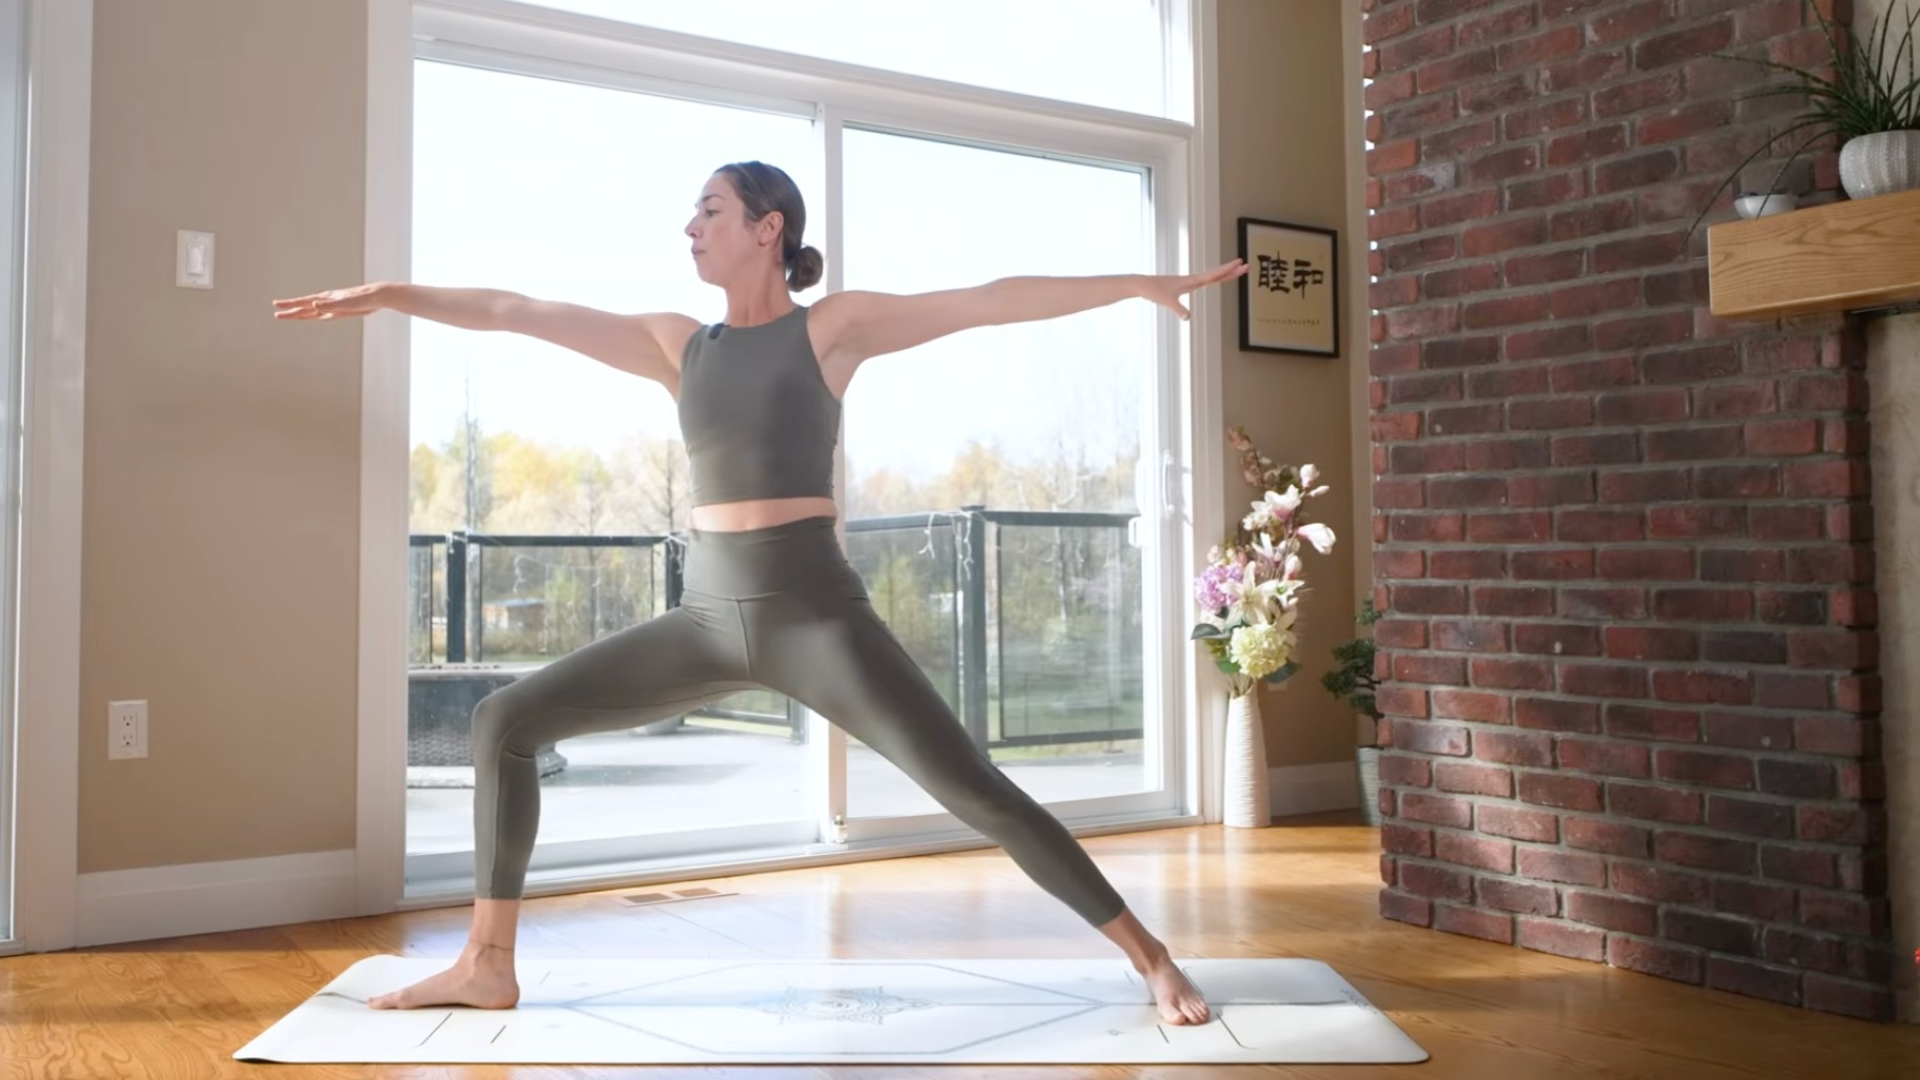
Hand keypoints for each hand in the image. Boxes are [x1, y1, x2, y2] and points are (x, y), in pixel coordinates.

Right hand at [272, 282, 388, 320]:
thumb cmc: (362, 299)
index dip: (290, 305)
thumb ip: (329, 305)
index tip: (277, 305)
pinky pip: (324, 314)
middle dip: (290, 311)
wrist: (376, 297)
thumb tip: (313, 305)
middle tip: (276, 314)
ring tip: (288, 315)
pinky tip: (313, 316)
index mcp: (325, 299)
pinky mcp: (340, 310)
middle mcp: (326, 302)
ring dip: (300, 314)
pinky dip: (316, 315)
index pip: (303, 302)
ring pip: (312, 311)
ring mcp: (333, 306)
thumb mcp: (345, 303)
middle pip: (304, 308)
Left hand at [1140, 259, 1247, 319]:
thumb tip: (1187, 317)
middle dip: (1232, 270)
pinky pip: (1205, 280)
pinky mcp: (1185, 285)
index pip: (1213, 275)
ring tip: (1238, 271)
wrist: (1143, 284)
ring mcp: (1190, 281)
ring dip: (1225, 273)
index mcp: (1191, 281)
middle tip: (1247, 266)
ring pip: (1212, 276)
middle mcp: (1193, 279)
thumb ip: (1178, 309)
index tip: (1240, 263)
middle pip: (1217, 274)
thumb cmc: (1154, 291)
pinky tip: (1217, 278)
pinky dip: (1214, 278)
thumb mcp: (1167, 302)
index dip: (1227, 270)